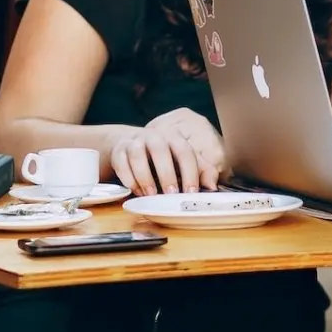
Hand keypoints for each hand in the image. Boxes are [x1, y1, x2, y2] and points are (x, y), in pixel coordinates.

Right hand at [111, 108, 225, 194]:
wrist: (131, 142)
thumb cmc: (163, 155)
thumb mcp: (182, 160)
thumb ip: (200, 170)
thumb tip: (213, 186)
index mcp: (174, 137)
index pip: (184, 151)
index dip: (189, 171)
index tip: (191, 191)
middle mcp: (154, 136)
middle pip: (160, 150)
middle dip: (166, 174)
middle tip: (171, 194)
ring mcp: (135, 142)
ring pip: (138, 155)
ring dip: (145, 177)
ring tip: (151, 195)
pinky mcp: (119, 150)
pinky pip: (121, 163)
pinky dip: (128, 178)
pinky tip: (135, 190)